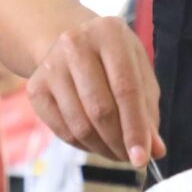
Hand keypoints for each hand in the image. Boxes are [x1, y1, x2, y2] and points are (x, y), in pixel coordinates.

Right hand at [25, 13, 162, 167]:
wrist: (71, 43)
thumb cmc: (113, 61)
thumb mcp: (138, 73)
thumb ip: (149, 110)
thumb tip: (155, 150)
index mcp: (109, 32)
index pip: (126, 89)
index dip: (136, 128)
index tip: (143, 159)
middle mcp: (75, 43)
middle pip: (100, 109)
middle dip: (119, 143)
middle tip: (131, 158)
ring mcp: (51, 65)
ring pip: (80, 125)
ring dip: (102, 148)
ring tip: (117, 152)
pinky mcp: (35, 87)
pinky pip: (62, 130)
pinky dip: (83, 146)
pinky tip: (96, 143)